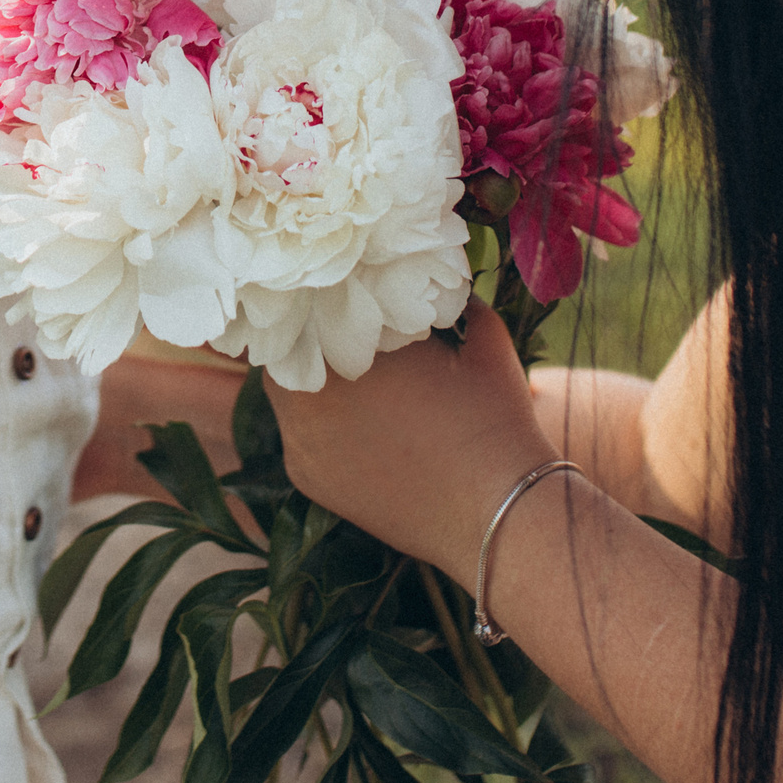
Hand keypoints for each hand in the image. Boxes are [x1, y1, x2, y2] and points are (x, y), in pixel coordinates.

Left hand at [267, 299, 557, 572]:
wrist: (496, 510)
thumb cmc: (493, 416)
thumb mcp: (481, 333)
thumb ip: (450, 296)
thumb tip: (429, 273)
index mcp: (343, 345)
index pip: (307, 303)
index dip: (324, 296)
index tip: (345, 290)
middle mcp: (306, 392)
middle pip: (288, 346)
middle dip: (312, 337)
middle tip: (342, 332)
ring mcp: (299, 439)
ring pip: (286, 391)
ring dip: (310, 381)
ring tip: (351, 380)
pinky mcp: (304, 477)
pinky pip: (297, 435)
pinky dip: (318, 425)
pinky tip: (358, 426)